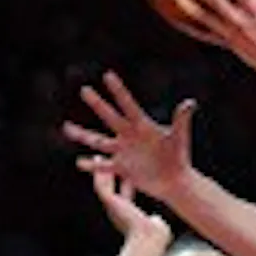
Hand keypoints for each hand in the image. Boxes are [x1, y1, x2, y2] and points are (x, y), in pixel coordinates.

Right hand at [64, 72, 195, 205]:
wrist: (175, 180)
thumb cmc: (178, 156)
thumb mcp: (179, 137)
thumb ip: (181, 120)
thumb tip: (190, 102)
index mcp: (142, 125)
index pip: (128, 104)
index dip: (118, 91)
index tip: (107, 75)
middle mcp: (128, 135)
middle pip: (109, 117)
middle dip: (97, 104)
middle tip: (84, 90)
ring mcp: (122, 151)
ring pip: (98, 141)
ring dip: (82, 135)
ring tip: (66, 127)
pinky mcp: (121, 168)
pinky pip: (104, 166)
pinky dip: (92, 165)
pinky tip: (79, 162)